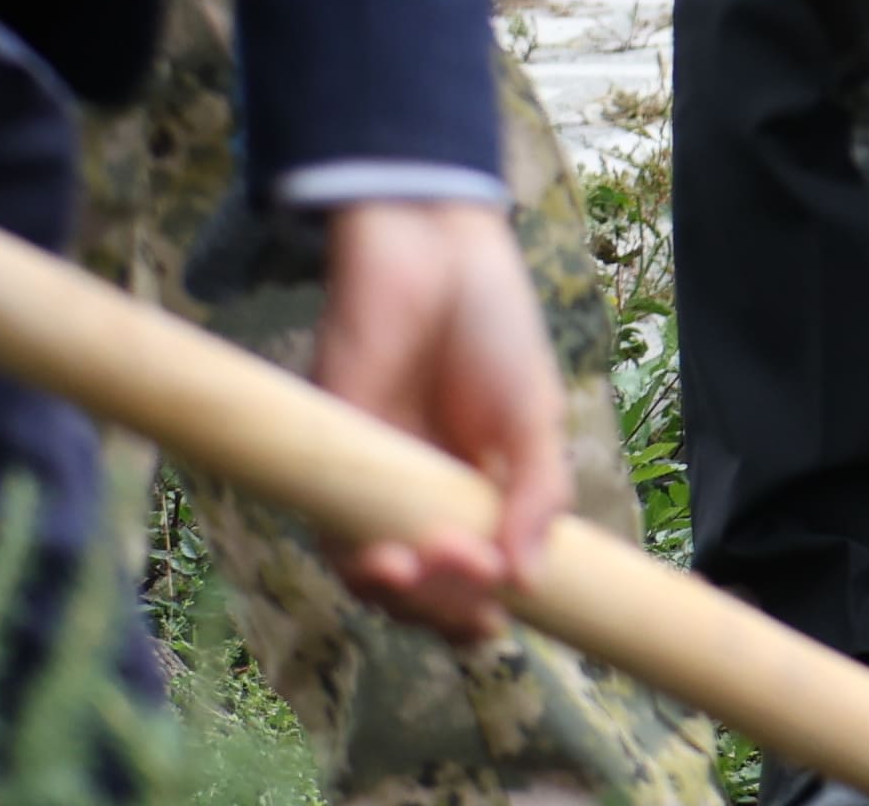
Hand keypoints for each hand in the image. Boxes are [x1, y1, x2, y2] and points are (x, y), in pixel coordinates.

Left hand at [312, 197, 568, 638]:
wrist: (431, 254)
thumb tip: (529, 582)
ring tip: (441, 559)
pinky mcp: (331, 466)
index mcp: (479, 496)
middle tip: (480, 565)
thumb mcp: (536, 414)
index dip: (481, 611)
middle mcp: (423, 503)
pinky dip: (363, 565)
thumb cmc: (492, 325)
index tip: (501, 615)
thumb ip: (538, 493)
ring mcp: (375, 488)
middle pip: (427, 597)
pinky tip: (392, 558)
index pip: (476, 582)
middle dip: (452, 602)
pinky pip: (333, 541)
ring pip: (378, 585)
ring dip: (410, 595)